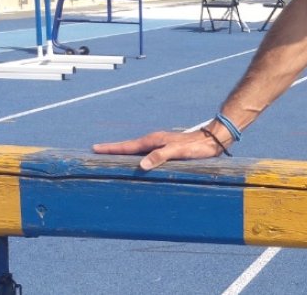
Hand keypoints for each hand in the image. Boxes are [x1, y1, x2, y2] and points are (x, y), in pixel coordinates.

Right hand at [93, 129, 226, 170]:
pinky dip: (136, 157)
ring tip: (111, 158)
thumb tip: (142, 165)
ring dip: (124, 153)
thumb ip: (160, 156)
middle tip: (97, 152)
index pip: (127, 146)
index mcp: (153, 141)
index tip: (95, 148)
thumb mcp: (177, 151)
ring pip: (137, 150)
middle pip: (129, 147)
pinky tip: (137, 163)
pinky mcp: (166, 149)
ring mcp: (160, 145)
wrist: (211, 140)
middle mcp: (154, 141)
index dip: (111, 148)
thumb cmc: (196, 147)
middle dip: (113, 150)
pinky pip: (146, 154)